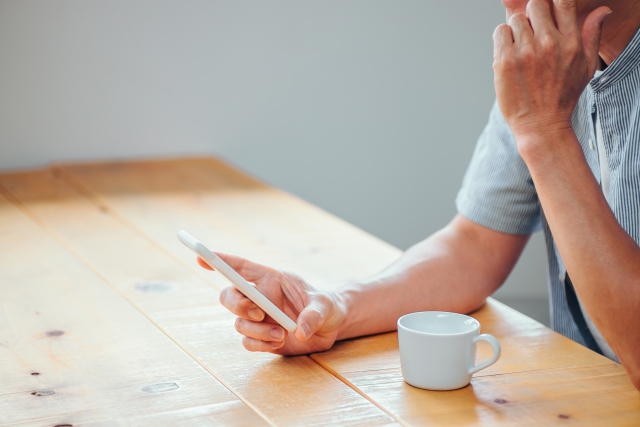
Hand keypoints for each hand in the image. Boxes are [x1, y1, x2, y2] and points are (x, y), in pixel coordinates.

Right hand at [198, 254, 345, 354]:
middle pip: (230, 295)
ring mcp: (259, 318)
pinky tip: (279, 342)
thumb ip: (313, 315)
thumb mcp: (326, 306)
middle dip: (237, 304)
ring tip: (281, 334)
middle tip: (258, 313)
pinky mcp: (262, 337)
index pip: (241, 267)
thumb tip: (299, 331)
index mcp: (272, 279)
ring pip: (239, 322)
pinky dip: (260, 344)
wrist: (331, 328)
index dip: (220, 261)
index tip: (201, 256)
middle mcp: (260, 297)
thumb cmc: (328, 307)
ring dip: (256, 330)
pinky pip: (248, 342)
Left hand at [493, 0, 609, 147]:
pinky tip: (509, 53)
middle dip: (533, 15)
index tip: (548, 14)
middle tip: (531, 32)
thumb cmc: (562, 97)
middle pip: (536, 4)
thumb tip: (601, 10)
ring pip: (516, 18)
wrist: (540, 125)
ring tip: (520, 47)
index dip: (553, 3)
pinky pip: (500, 31)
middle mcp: (549, 43)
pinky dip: (502, 38)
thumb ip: (591, 35)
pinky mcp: (505, 60)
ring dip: (516, 29)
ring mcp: (525, 51)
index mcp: (570, 42)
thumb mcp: (585, 67)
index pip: (563, 2)